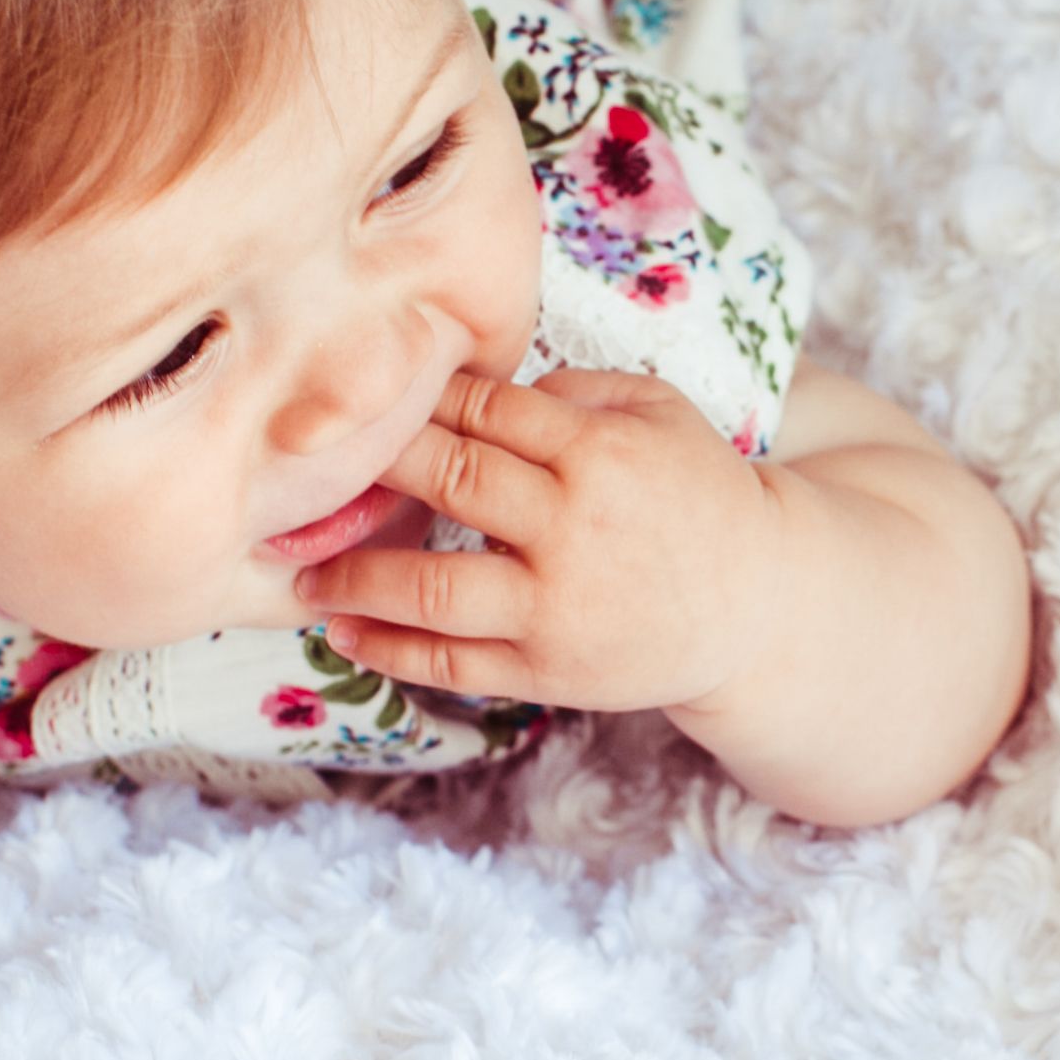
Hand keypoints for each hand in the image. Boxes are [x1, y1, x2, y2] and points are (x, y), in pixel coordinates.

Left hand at [296, 368, 786, 712]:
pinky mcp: (549, 672)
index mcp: (599, 451)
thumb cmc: (698, 493)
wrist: (758, 603)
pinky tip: (342, 633)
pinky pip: (451, 663)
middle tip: (305, 463)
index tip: (367, 398)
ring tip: (302, 571)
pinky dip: (387, 650)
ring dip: (352, 577)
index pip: (482, 411)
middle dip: (368, 466)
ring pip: (428, 588)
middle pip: (445, 480)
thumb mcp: (662, 411)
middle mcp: (572, 528)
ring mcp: (556, 607)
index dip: (417, 400)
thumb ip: (577, 387)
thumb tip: (485, 388)